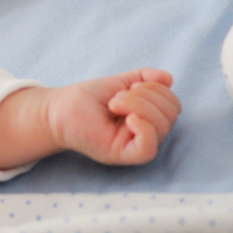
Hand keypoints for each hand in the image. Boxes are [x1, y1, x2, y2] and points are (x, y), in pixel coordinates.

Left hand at [46, 68, 179, 164]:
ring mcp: (134, 145)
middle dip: (146, 96)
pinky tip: (129, 118)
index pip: (173, 105)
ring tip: (114, 104)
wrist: (59, 109)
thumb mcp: (120, 82)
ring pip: (161, 128)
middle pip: (170, 115)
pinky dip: (144, 129)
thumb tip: (168, 78)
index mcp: (149, 118)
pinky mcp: (122, 154)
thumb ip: (144, 78)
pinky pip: (148, 149)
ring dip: (138, 105)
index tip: (130, 86)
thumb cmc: (87, 99)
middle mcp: (146, 133)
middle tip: (117, 97)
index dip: (157, 89)